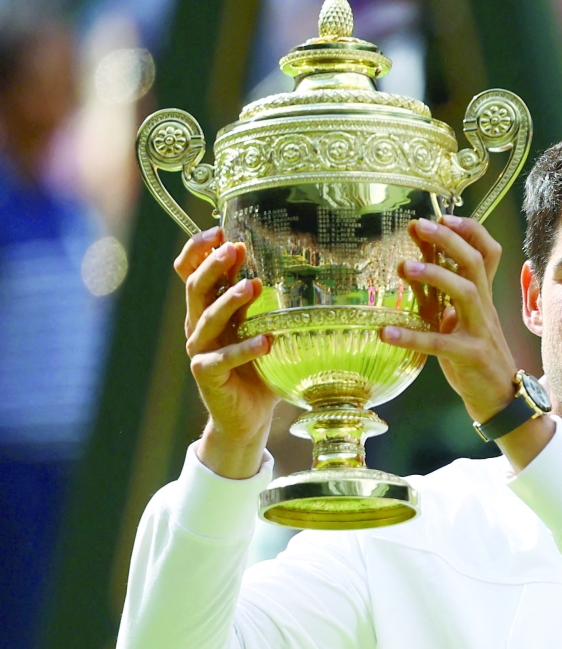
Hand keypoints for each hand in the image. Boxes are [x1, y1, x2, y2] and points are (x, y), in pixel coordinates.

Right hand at [175, 227, 275, 478]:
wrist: (248, 417)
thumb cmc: (258, 369)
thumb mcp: (260, 329)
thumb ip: (261, 304)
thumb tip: (284, 266)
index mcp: (208, 310)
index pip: (190, 271)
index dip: (198, 250)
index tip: (220, 231)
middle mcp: (198, 326)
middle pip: (195, 288)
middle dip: (214, 266)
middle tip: (236, 249)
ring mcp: (200, 351)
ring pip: (206, 319)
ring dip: (230, 301)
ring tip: (254, 286)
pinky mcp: (207, 375)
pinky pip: (223, 359)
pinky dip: (245, 349)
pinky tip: (267, 341)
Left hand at [380, 215, 522, 424]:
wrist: (501, 400)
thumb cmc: (475, 359)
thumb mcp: (458, 323)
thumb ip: (440, 298)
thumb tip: (413, 268)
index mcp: (482, 298)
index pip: (487, 253)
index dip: (470, 230)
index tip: (443, 216)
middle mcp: (484, 309)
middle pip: (474, 263)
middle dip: (448, 240)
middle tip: (419, 225)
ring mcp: (479, 331)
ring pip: (465, 293)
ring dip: (435, 276)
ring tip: (405, 267)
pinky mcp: (469, 357)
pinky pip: (439, 344)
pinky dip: (412, 337)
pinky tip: (386, 333)